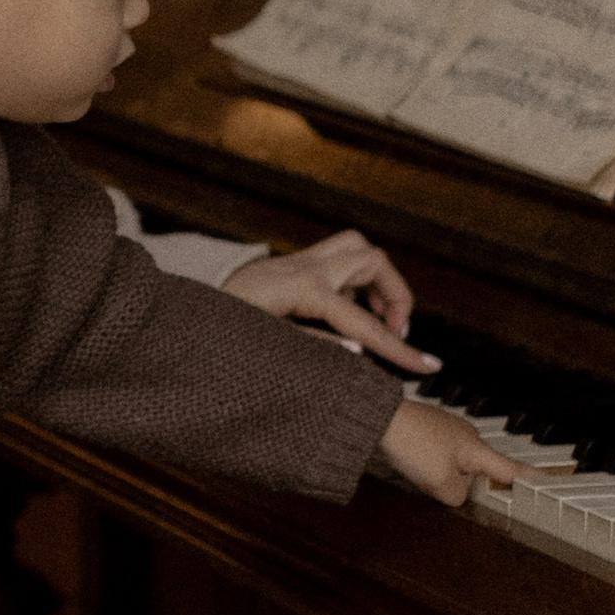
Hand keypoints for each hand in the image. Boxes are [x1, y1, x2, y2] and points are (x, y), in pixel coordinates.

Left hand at [224, 227, 438, 372]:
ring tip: (373, 320)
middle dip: (395, 295)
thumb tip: (358, 349)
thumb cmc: (220, 329)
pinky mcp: (294, 264)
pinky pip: (339, 259)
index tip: (428, 366)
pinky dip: (352, 281)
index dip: (399, 349)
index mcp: (303, 291)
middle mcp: (306, 267)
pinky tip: (343, 311)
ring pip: (359, 249)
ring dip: (376, 281)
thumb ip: (314, 345)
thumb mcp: (265, 346)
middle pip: (373, 261)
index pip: (365, 322)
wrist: (185, 313)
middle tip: (393, 332)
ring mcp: (299, 261)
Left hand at [374, 399, 528, 507]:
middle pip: (479, 470)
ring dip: (441, 475)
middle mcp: (469, 436)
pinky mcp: (431, 430)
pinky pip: (438, 456)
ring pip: (455, 465)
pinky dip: (429, 465)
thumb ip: (458, 496)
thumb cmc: (411, 443)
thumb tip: (459, 494)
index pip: (512, 469)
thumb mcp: (440, 484)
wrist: (378, 417)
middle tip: (442, 483)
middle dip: (464, 483)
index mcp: (477, 449)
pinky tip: (413, 463)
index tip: (552, 482)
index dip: (532, 480)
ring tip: (420, 469)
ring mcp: (449, 431)